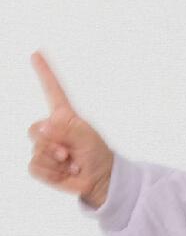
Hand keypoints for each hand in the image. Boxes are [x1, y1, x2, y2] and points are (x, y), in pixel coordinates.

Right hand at [27, 50, 113, 206]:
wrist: (100, 181)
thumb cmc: (98, 157)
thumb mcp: (87, 138)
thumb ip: (66, 129)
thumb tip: (43, 129)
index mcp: (64, 118)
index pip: (52, 91)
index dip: (45, 73)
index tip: (37, 54)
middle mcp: (51, 131)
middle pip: (35, 130)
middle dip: (53, 144)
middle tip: (71, 154)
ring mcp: (44, 148)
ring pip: (36, 151)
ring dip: (57, 161)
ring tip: (72, 164)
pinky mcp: (42, 166)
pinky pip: (35, 166)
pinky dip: (51, 172)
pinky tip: (64, 173)